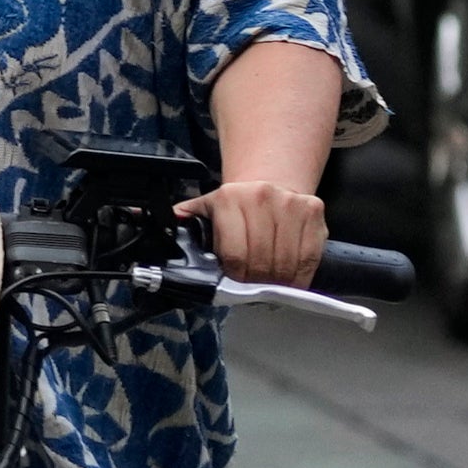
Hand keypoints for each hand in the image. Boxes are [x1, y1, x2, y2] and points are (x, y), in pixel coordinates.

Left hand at [177, 180, 325, 286]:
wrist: (270, 180)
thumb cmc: (235, 206)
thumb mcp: (205, 209)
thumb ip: (185, 223)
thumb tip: (154, 229)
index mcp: (229, 199)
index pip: (234, 255)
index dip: (235, 277)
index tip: (235, 282)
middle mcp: (261, 197)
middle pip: (261, 262)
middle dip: (256, 282)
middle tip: (254, 286)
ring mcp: (291, 203)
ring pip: (286, 263)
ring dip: (278, 282)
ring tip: (271, 284)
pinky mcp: (314, 211)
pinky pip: (309, 258)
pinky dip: (300, 277)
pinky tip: (290, 278)